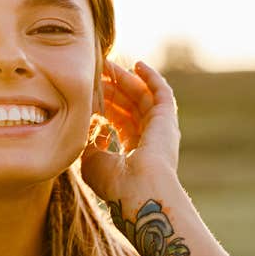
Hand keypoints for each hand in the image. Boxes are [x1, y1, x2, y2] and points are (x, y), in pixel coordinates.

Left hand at [80, 59, 181, 201]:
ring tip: (108, 64)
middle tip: (95, 72)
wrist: (139, 190)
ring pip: (142, 96)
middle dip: (112, 88)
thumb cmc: (114, 183)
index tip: (88, 93)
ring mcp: (160, 129)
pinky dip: (151, 77)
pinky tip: (137, 64)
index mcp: (134, 153)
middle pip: (129, 106)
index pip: (118, 121)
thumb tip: (87, 124)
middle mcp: (150, 140)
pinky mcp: (167, 119)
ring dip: (125, 79)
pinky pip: (161, 92)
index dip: (104, 105)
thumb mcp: (92, 161)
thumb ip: (89, 141)